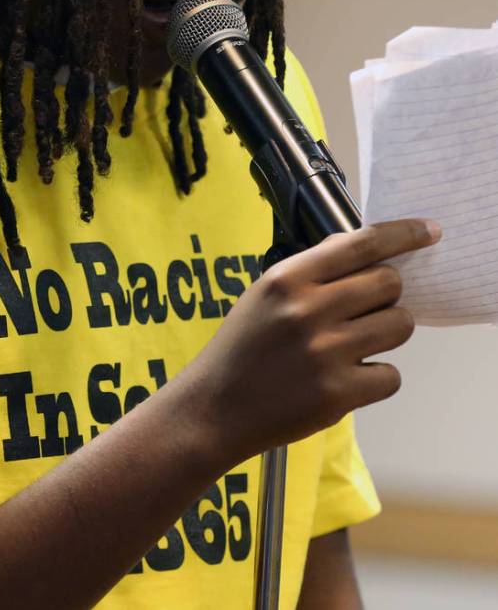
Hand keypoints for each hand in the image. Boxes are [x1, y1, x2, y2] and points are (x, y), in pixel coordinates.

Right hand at [183, 218, 441, 464]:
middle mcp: (307, 310)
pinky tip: (347, 380)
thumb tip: (363, 249)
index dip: (403, 234)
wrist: (212, 410)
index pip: (361, 243)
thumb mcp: (262, 297)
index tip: (428, 231)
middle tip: (365, 311)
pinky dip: (376, 378)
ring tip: (355, 345)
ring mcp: (325, 353)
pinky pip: (392, 375)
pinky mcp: (338, 394)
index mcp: (286, 280)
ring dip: (386, 333)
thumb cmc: (240, 352)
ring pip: (401, 325)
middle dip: (386, 296)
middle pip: (389, 283)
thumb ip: (310, 273)